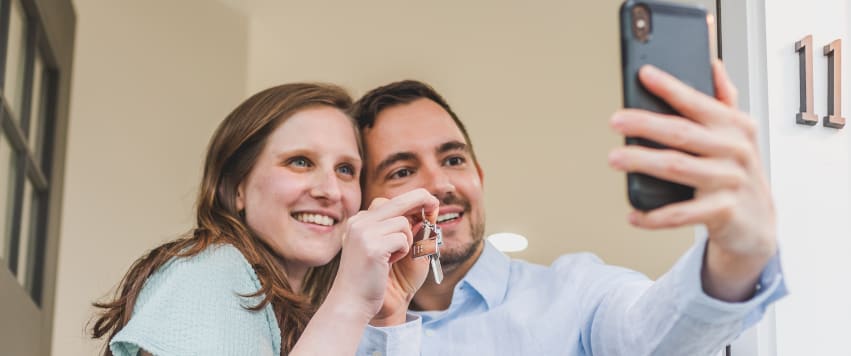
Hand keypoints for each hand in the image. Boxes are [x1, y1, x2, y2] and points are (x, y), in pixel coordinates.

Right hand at [328, 188, 437, 323]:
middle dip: (421, 199)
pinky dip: (404, 252)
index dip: (411, 201)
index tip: (429, 203)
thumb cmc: (373, 280)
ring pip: (403, 222)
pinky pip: (402, 239)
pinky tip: (389, 265)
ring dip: (407, 241)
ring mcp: (363, 232)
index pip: (388, 202)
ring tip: (393, 258)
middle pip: (398, 201)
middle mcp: (359, 222)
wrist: (354, 304)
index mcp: (360, 222)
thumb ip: (403, 232)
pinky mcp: (372, 246)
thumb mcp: (390, 251)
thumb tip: (426, 214)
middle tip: (435, 204)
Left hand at [608, 60, 776, 300]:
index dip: (670, 87)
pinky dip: (654, 215)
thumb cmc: (740, 173)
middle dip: (645, 124)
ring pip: (677, 168)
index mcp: (735, 126)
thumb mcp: (739, 135)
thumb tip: (713, 65)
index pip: (698, 102)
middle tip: (616, 120)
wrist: (758, 223)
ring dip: (642, 162)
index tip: (644, 74)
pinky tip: (633, 213)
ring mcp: (729, 182)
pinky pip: (681, 214)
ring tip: (615, 158)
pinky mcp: (722, 211)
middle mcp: (734, 151)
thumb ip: (724, 101)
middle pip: (682, 133)